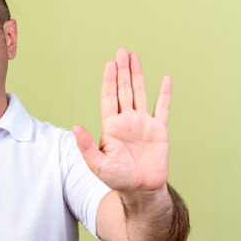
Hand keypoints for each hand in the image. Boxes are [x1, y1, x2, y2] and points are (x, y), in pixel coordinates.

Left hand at [73, 48, 171, 193]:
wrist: (140, 190)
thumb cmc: (116, 179)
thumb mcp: (96, 164)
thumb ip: (86, 145)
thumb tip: (74, 127)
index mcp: (111, 126)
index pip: (109, 98)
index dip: (109, 81)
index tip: (109, 64)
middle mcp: (126, 121)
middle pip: (124, 90)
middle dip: (122, 71)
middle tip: (122, 51)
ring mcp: (143, 124)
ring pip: (140, 94)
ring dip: (138, 75)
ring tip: (135, 57)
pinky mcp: (159, 130)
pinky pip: (163, 108)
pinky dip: (164, 94)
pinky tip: (165, 79)